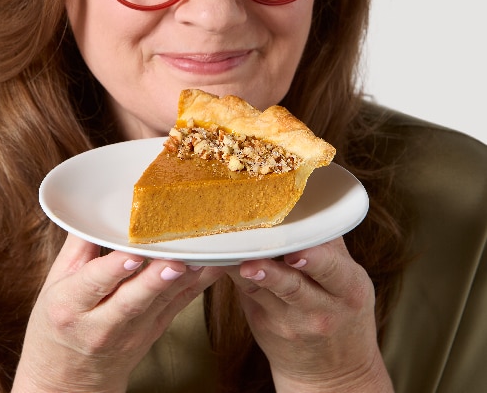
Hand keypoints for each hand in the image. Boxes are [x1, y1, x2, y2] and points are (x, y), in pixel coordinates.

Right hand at [12, 233, 223, 392]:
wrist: (70, 379)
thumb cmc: (58, 326)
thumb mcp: (54, 286)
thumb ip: (78, 248)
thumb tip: (91, 210)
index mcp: (70, 307)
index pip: (92, 285)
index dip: (113, 270)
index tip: (131, 254)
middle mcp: (102, 324)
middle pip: (132, 301)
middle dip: (154, 280)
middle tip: (174, 260)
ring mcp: (133, 332)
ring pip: (161, 303)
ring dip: (182, 280)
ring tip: (200, 257)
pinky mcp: (155, 331)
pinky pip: (179, 305)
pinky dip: (198, 285)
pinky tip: (214, 267)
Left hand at [227, 237, 392, 392]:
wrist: (332, 371)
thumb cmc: (341, 312)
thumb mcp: (349, 282)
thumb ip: (331, 246)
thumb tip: (312, 202)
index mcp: (348, 290)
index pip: (333, 270)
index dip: (315, 259)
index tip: (299, 249)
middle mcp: (320, 310)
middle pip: (294, 286)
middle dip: (276, 273)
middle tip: (258, 259)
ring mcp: (289, 322)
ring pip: (263, 292)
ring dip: (249, 275)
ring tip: (240, 264)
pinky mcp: (265, 326)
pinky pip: (247, 296)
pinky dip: (235, 276)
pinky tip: (223, 261)